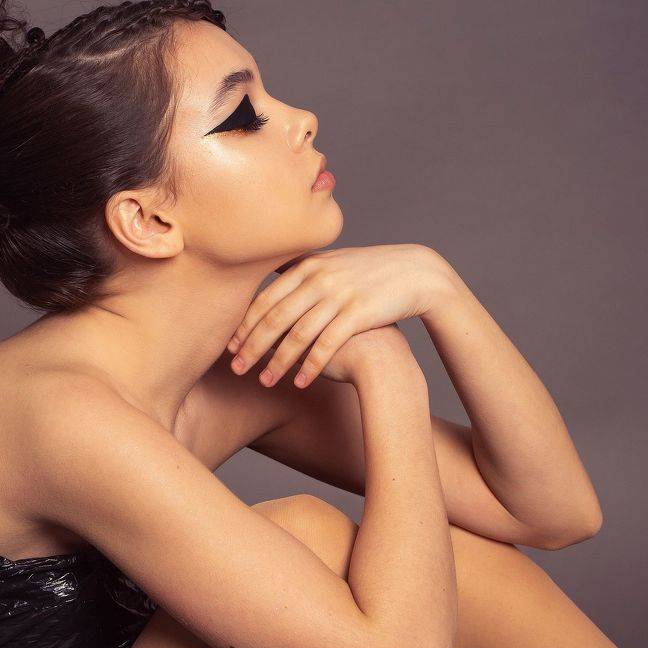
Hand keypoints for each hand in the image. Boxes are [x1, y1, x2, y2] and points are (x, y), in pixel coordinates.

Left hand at [226, 244, 454, 387]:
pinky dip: (310, 367)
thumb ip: (303, 271)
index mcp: (308, 264)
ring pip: (297, 334)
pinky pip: (326, 345)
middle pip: (274, 317)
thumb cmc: (370, 273)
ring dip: (277, 362)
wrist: (417, 274)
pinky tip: (299, 384)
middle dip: (251, 346)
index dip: (245, 324)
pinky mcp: (358, 313)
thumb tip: (272, 280)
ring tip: (264, 382)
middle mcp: (319, 278)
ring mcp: (338, 295)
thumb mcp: (334, 263)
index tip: (230, 346)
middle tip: (235, 369)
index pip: (265, 298)